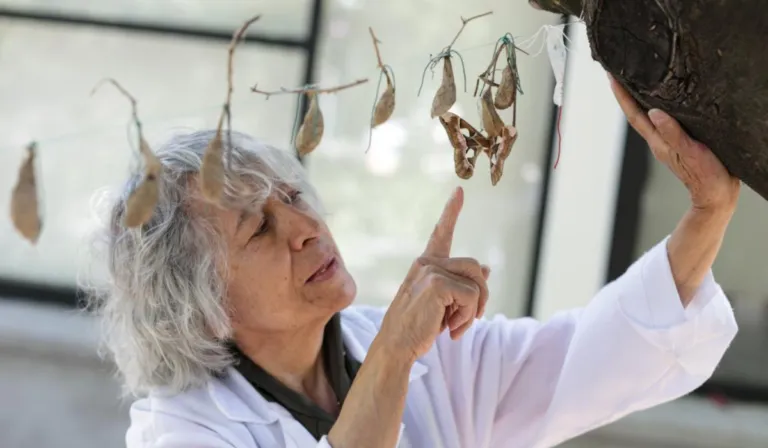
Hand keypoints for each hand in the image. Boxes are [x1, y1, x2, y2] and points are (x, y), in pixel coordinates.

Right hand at [378, 187, 488, 361]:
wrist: (396, 346)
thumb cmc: (417, 327)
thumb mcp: (442, 304)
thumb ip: (461, 285)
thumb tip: (488, 269)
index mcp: (425, 265)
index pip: (440, 234)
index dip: (451, 211)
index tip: (459, 191)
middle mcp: (427, 263)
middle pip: (475, 267)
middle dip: (482, 295)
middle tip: (473, 318)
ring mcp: (431, 271)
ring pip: (477, 282)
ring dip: (475, 309)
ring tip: (457, 327)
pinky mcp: (437, 284)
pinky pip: (472, 296)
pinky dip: (468, 317)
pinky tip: (452, 330)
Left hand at [608, 75, 739, 213]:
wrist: (716, 196)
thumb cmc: (706, 177)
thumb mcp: (691, 152)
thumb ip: (673, 133)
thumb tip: (654, 113)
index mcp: (658, 142)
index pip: (634, 115)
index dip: (622, 96)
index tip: (611, 77)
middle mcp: (659, 140)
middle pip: (636, 113)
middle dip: (625, 93)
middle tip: (618, 72)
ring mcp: (668, 142)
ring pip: (648, 116)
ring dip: (639, 98)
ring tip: (633, 79)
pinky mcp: (680, 142)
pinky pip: (663, 120)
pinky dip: (657, 106)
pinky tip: (661, 99)